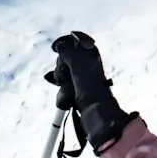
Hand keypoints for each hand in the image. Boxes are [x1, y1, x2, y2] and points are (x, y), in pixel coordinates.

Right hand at [45, 31, 135, 152]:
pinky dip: (62, 90)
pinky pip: (64, 86)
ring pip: (63, 73)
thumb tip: (60, 44)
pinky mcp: (77, 91)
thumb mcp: (79, 66)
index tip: (62, 57)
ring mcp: (81, 78)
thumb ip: (69, 52)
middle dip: (61, 67)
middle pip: (65, 58)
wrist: (96, 114)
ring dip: (61, 80)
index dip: (64, 49)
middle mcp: (87, 64)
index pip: (72, 43)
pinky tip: (66, 96)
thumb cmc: (91, 89)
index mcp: (91, 55)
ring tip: (67, 88)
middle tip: (66, 76)